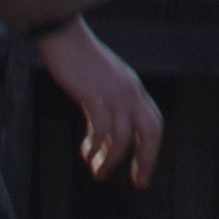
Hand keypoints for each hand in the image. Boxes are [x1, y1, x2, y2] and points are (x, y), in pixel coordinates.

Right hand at [37, 17, 163, 188]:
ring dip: (112, 160)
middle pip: (151, 130)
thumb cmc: (79, 61)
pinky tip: (86, 153)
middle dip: (146, 159)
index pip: (154, 122)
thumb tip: (104, 142)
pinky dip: (94, 146)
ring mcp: (113, 92)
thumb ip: (109, 108)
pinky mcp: (94, 93)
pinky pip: (100, 129)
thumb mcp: (102, 86)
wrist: (65, 36)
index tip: (142, 172)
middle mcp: (130, 91)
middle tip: (138, 182)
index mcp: (134, 89)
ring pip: (122, 136)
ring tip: (98, 173)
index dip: (151, 149)